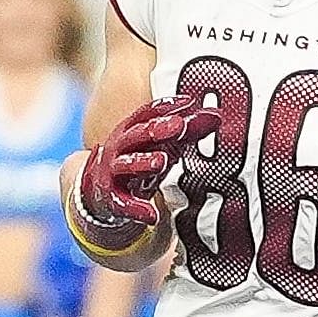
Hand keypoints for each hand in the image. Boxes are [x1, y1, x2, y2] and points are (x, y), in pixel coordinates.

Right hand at [75, 98, 214, 248]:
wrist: (101, 197)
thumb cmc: (138, 165)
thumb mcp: (161, 147)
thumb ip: (187, 132)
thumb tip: (216, 116)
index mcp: (132, 131)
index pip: (147, 114)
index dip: (166, 106)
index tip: (189, 101)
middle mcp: (120, 148)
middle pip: (137, 134)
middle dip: (156, 129)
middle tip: (178, 125)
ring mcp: (114, 173)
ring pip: (127, 164)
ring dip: (143, 162)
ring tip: (161, 162)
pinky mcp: (112, 199)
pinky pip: (123, 203)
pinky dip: (137, 209)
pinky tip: (152, 215)